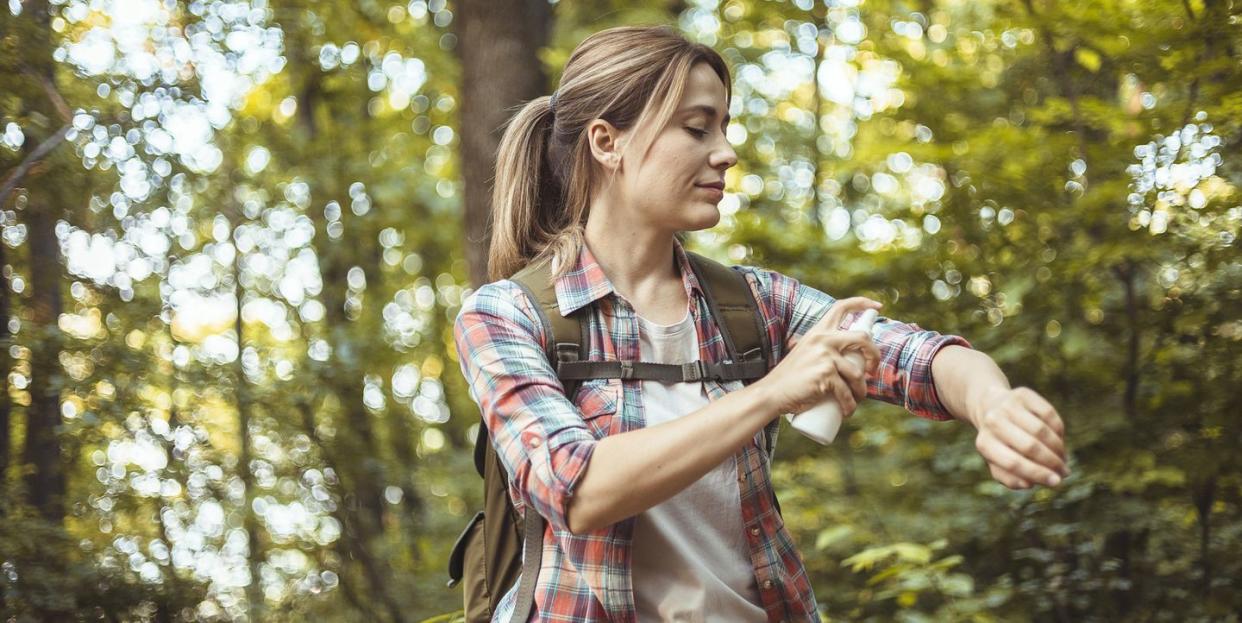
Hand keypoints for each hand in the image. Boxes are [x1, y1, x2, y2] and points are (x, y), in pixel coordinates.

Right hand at [758, 297, 883, 417]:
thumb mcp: (805, 353)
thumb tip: (846, 357)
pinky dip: (849, 405)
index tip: (877, 306)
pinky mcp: (826, 375)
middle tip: (872, 369)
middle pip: (862, 338)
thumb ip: (821, 349)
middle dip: (875, 355)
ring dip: (861, 391)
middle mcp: (822, 339)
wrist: (772, 393)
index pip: (841, 307)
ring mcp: (825, 356)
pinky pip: (846, 392)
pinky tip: (846, 411)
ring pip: (858, 373)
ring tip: (856, 399)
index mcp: (818, 331)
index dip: (862, 302)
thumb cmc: (790, 378)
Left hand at [972, 387, 1069, 488]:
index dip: (1038, 474)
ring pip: (1041, 430)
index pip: (1013, 463)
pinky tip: (1059, 440)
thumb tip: (1030, 483)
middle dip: (1052, 462)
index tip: (1056, 482)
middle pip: (1030, 447)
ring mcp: (1007, 405)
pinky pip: (1049, 414)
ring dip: (1058, 448)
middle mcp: (993, 422)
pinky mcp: (1023, 393)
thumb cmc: (999, 443)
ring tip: (1063, 458)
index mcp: (984, 444)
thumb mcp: (998, 463)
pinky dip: (1059, 430)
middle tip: (1064, 471)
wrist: (990, 408)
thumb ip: (1011, 479)